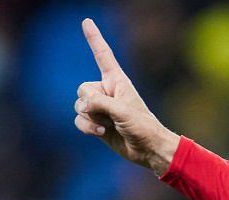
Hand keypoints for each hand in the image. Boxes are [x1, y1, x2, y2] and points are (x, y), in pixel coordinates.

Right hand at [74, 18, 178, 175]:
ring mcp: (101, 108)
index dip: (94, 39)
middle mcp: (107, 92)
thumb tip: (82, 106)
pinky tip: (101, 133)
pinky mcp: (96, 123)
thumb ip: (100, 104)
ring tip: (108, 125)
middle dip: (91, 103)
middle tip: (109, 114)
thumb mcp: (123, 111)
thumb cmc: (143, 127)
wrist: (148, 149)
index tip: (87, 22)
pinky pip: (79, 120)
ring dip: (91, 119)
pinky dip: (87, 127)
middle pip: (83, 88)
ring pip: (79, 106)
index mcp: (117, 81)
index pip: (103, 56)